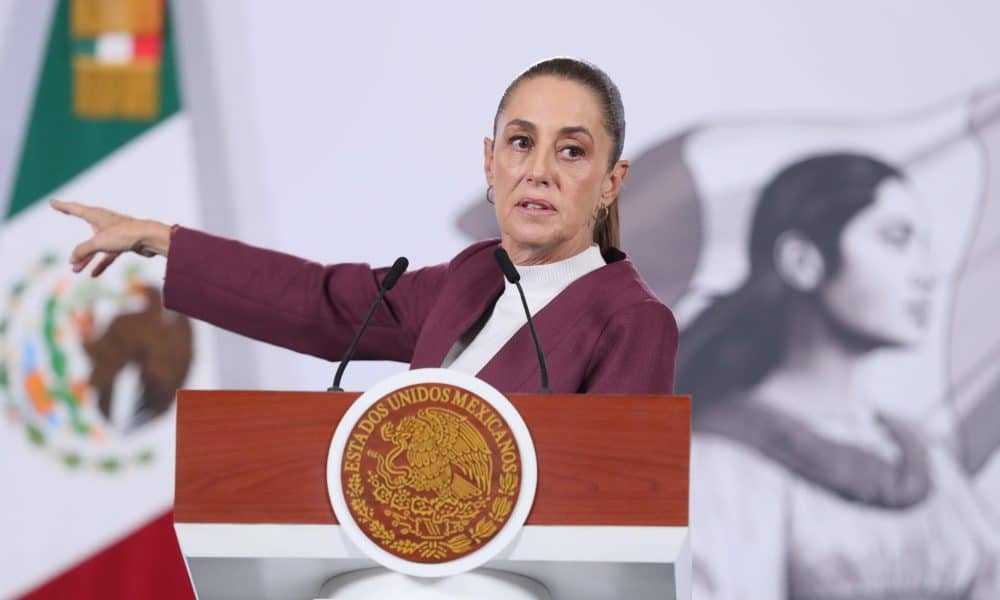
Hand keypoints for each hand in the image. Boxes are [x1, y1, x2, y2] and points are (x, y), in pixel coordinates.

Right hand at [50, 200, 171, 276]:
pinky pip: (109, 255)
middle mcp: (105, 223)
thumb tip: (72, 259)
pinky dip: (101, 263)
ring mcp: (115, 234)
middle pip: (86, 235)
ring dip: (87, 259)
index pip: (75, 209)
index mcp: (97, 215)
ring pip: (96, 248)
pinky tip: (94, 274)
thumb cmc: (125, 235)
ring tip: (75, 271)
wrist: (151, 239)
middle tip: (68, 258)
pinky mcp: (124, 243)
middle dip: (78, 248)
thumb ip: (83, 250)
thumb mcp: (98, 242)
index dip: (63, 206)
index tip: (52, 202)